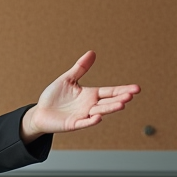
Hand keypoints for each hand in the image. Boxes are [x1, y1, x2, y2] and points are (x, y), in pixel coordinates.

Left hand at [21, 51, 139, 141]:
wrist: (40, 112)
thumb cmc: (54, 97)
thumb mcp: (68, 79)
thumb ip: (80, 68)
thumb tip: (92, 52)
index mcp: (90, 95)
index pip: (110, 92)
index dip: (122, 90)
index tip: (136, 88)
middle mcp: (89, 106)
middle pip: (108, 102)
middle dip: (120, 98)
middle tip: (131, 95)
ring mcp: (82, 116)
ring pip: (99, 112)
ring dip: (110, 108)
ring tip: (122, 104)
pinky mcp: (73, 124)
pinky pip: (83, 123)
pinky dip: (91, 121)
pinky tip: (98, 117)